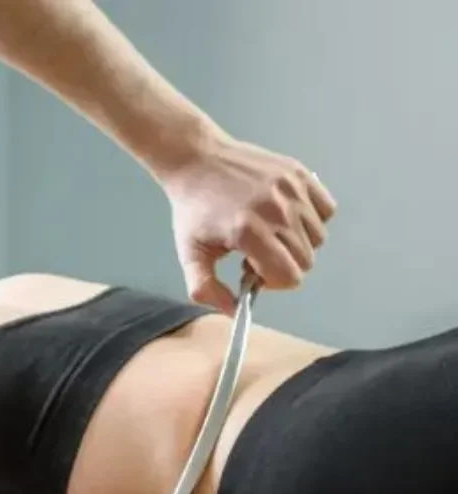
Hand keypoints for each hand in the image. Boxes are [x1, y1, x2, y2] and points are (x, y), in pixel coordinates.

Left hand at [163, 134, 336, 312]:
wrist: (197, 160)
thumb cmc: (194, 208)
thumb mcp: (190, 253)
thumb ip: (206, 288)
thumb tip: (233, 311)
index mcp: (249, 232)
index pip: (290, 276)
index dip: (272, 281)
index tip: (251, 269)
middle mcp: (276, 210)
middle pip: (306, 260)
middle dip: (283, 264)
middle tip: (255, 250)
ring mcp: (291, 189)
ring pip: (318, 238)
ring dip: (297, 243)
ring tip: (268, 231)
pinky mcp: (300, 173)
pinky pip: (325, 210)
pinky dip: (311, 219)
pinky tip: (284, 216)